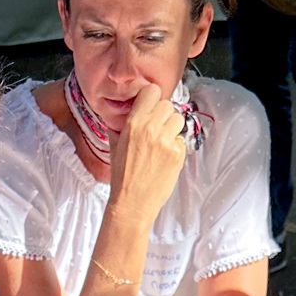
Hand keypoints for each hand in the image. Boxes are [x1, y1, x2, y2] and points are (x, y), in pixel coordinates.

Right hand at [106, 81, 187, 227]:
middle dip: (163, 116)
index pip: (151, 91)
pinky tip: (165, 159)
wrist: (132, 203)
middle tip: (157, 130)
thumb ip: (120, 126)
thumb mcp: (114, 145)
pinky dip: (176, 147)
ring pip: (178, 119)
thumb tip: (125, 113)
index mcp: (133, 123)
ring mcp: (166, 141)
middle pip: (167, 105)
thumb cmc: (122, 177)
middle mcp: (150, 128)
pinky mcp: (177, 154)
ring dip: (172, 128)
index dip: (153, 99)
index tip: (152, 108)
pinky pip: (181, 140)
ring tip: (163, 143)